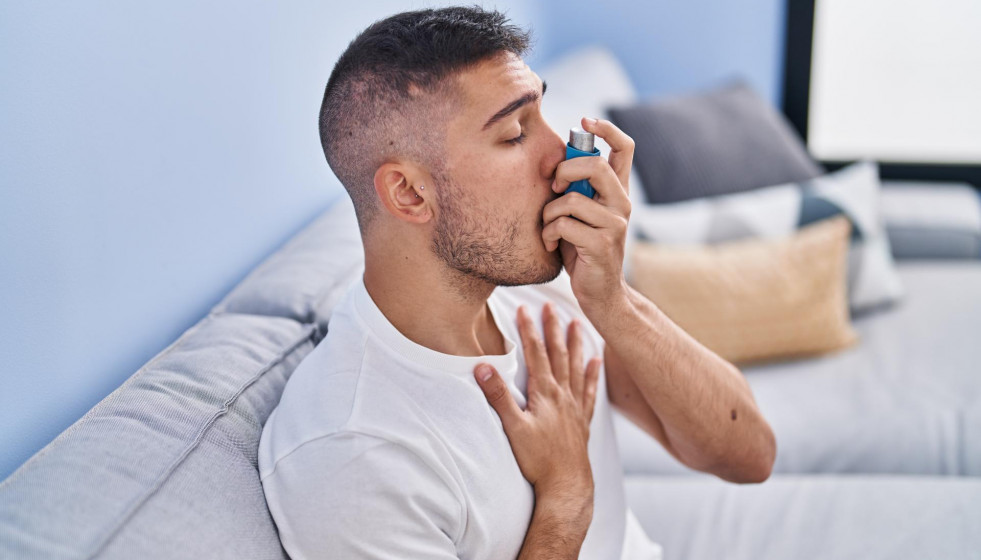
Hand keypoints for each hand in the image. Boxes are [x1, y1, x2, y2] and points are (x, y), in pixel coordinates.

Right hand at [474, 302, 601, 496]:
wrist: (567, 486)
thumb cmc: (538, 460)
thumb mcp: (513, 427)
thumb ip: (498, 396)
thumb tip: (483, 367)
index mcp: (545, 393)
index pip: (536, 353)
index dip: (530, 329)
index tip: (525, 307)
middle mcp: (563, 395)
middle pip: (558, 354)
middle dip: (553, 328)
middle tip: (552, 305)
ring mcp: (575, 407)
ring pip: (576, 367)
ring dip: (576, 343)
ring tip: (578, 323)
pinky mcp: (582, 421)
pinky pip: (589, 390)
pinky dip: (592, 373)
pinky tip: (596, 361)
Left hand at [542, 117, 634, 314]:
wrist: (600, 294)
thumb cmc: (582, 250)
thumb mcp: (579, 214)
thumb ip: (575, 189)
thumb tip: (554, 161)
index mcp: (618, 191)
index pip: (626, 148)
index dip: (607, 128)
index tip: (585, 120)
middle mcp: (622, 203)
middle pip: (594, 165)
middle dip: (564, 170)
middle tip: (553, 187)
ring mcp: (615, 224)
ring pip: (571, 199)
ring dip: (548, 213)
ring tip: (547, 227)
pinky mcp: (602, 245)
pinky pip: (563, 225)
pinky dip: (547, 233)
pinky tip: (549, 244)